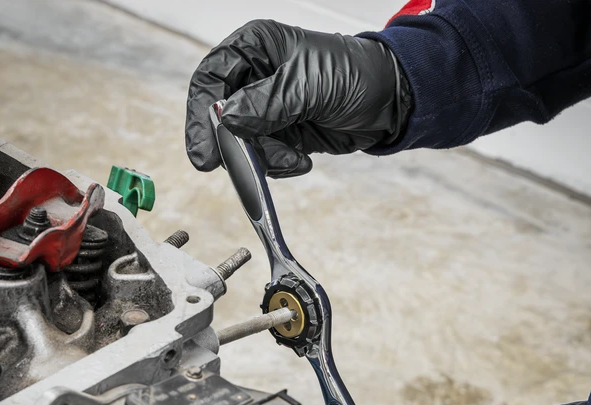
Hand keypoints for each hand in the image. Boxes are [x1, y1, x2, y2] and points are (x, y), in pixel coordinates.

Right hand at [186, 20, 409, 177]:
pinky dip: (279, 164)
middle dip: (233, 145)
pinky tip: (301, 159)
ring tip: (294, 156)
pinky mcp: (280, 134)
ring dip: (265, 157)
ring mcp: (266, 109)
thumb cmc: (353, 75)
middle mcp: (256, 77)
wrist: (388, 103)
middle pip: (221, 116)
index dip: (202, 115)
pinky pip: (263, 157)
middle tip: (240, 169)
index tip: (205, 153)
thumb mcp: (307, 85)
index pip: (212, 78)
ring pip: (242, 143)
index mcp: (256, 48)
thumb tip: (224, 119)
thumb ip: (264, 103)